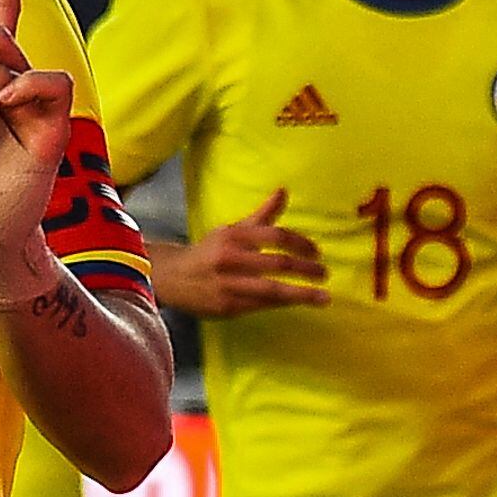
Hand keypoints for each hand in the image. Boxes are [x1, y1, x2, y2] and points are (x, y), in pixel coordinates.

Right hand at [157, 186, 329, 314]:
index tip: (317, 252)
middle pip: (277, 263)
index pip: (275, 236)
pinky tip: (298, 303)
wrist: (172, 278)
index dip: (300, 244)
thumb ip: (262, 215)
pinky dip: (282, 304)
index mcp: (234, 236)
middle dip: (306, 270)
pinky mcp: (226, 306)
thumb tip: (283, 191)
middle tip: (325, 274)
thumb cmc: (210, 252)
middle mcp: (230, 259)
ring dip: (302, 294)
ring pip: (272, 290)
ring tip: (323, 297)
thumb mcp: (233, 231)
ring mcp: (228, 284)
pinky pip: (261, 306)